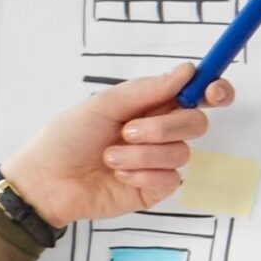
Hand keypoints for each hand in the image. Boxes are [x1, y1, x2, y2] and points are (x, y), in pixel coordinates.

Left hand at [0, 63, 233, 227]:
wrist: (46, 179)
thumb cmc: (67, 137)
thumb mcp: (105, 104)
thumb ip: (148, 89)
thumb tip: (187, 71)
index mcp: (151, 106)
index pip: (196, 96)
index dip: (214, 91)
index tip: (212, 92)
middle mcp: (159, 133)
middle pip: (196, 123)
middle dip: (167, 125)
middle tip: (129, 130)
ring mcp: (158, 163)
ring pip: (181, 152)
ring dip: (143, 153)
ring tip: (110, 156)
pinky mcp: (153, 189)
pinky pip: (170, 179)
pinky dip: (142, 173)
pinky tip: (118, 174)